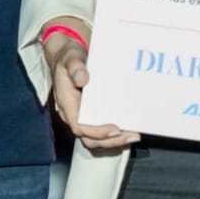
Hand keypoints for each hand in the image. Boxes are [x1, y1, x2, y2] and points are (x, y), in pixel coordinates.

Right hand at [43, 20, 139, 151]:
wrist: (68, 57)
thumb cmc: (69, 58)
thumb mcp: (70, 57)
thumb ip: (75, 67)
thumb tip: (82, 78)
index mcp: (66, 103)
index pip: (79, 126)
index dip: (97, 132)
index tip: (115, 129)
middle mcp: (73, 114)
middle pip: (90, 139)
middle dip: (111, 141)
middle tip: (131, 136)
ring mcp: (81, 116)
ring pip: (96, 140)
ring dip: (115, 141)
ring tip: (133, 136)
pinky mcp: (90, 115)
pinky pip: (100, 133)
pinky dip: (114, 136)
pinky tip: (128, 131)